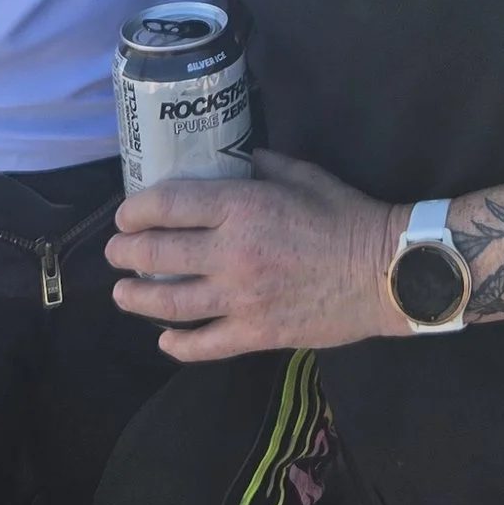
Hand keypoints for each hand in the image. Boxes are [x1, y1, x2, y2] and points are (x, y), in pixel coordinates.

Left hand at [107, 151, 397, 359]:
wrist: (387, 272)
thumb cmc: (348, 217)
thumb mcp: (304, 175)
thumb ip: (262, 166)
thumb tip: (236, 159)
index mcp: (242, 207)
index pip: (166, 206)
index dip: (134, 211)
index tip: (125, 216)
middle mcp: (232, 252)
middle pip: (157, 254)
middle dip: (125, 253)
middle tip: (116, 254)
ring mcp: (241, 297)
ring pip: (170, 303)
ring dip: (137, 298)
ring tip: (123, 293)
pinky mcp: (256, 333)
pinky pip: (204, 345)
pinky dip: (178, 345)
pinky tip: (165, 340)